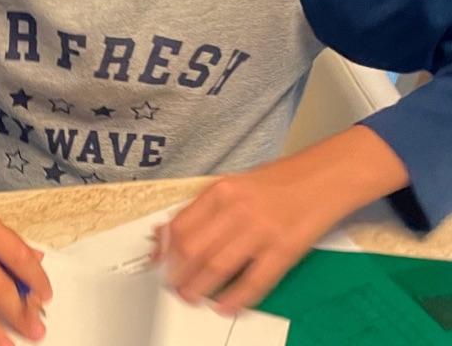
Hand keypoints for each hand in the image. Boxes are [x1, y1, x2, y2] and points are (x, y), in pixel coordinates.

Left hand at [152, 126, 408, 313]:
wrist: (324, 177)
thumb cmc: (277, 182)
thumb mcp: (235, 185)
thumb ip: (206, 208)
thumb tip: (170, 231)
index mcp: (220, 190)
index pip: (181, 225)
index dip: (167, 251)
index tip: (159, 265)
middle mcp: (235, 209)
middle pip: (195, 249)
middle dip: (179, 273)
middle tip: (174, 287)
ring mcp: (260, 231)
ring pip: (219, 266)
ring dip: (200, 287)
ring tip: (191, 298)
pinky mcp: (284, 250)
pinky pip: (255, 280)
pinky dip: (236, 297)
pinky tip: (225, 306)